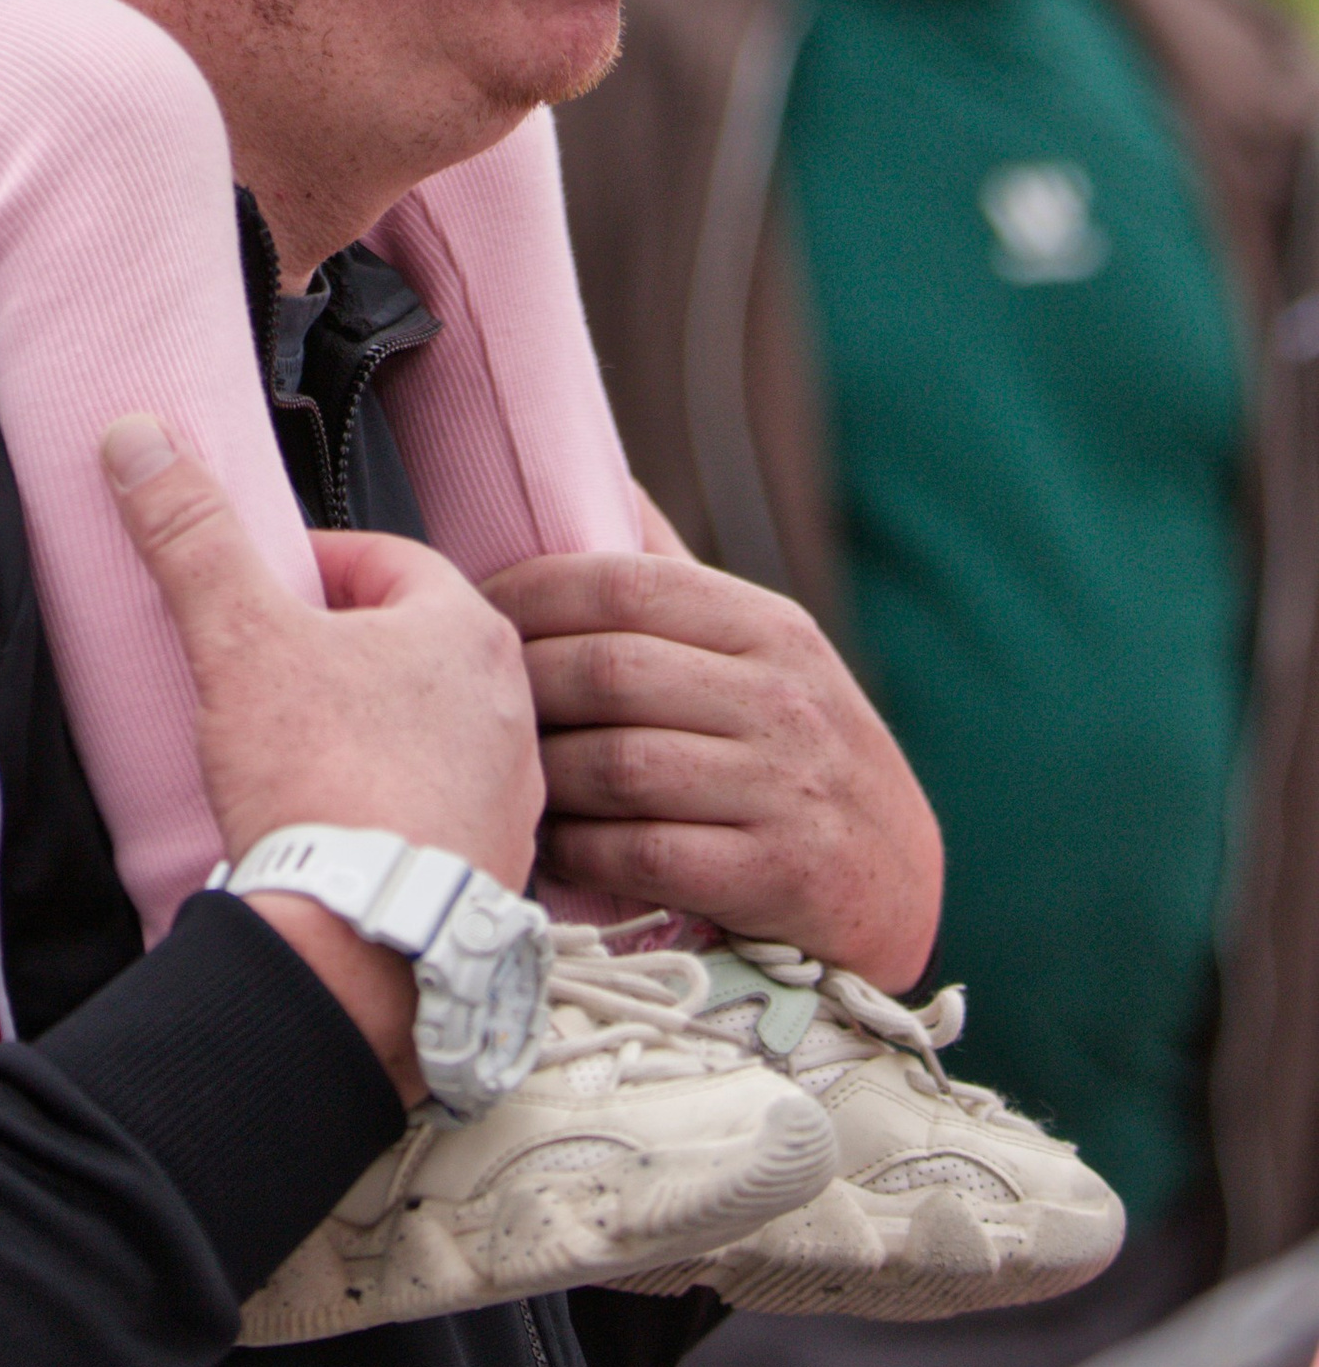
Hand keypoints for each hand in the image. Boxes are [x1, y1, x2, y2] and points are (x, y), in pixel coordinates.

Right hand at [106, 416, 543, 1091]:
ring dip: (367, 732)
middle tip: (266, 676)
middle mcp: (509, 706)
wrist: (361, 948)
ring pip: (426, 731)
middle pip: (405, 646)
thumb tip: (140, 440)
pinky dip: (389, 807)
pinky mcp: (495, 871)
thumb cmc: (321, 786)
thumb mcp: (237, 637)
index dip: (307, 571)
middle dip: (335, 653)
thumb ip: (189, 534)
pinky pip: (437, 811)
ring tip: (294, 756)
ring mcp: (511, 795)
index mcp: (467, 630)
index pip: (381, 561)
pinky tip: (334, 826)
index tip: (255, 600)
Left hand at [485, 548, 942, 991]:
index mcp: (769, 627)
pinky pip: (641, 853)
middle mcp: (782, 698)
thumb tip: (605, 482)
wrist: (897, 884)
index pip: (624, 582)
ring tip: (504, 772)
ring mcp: (782, 788)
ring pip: (616, 764)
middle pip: (608, 672)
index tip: (472, 608)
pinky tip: (551, 844)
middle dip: (523, 685)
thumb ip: (681, 581)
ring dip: (543, 773)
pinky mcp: (775, 876)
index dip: (530, 591)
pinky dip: (579, 849)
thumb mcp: (767, 653)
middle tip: (469, 701)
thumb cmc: (800, 752)